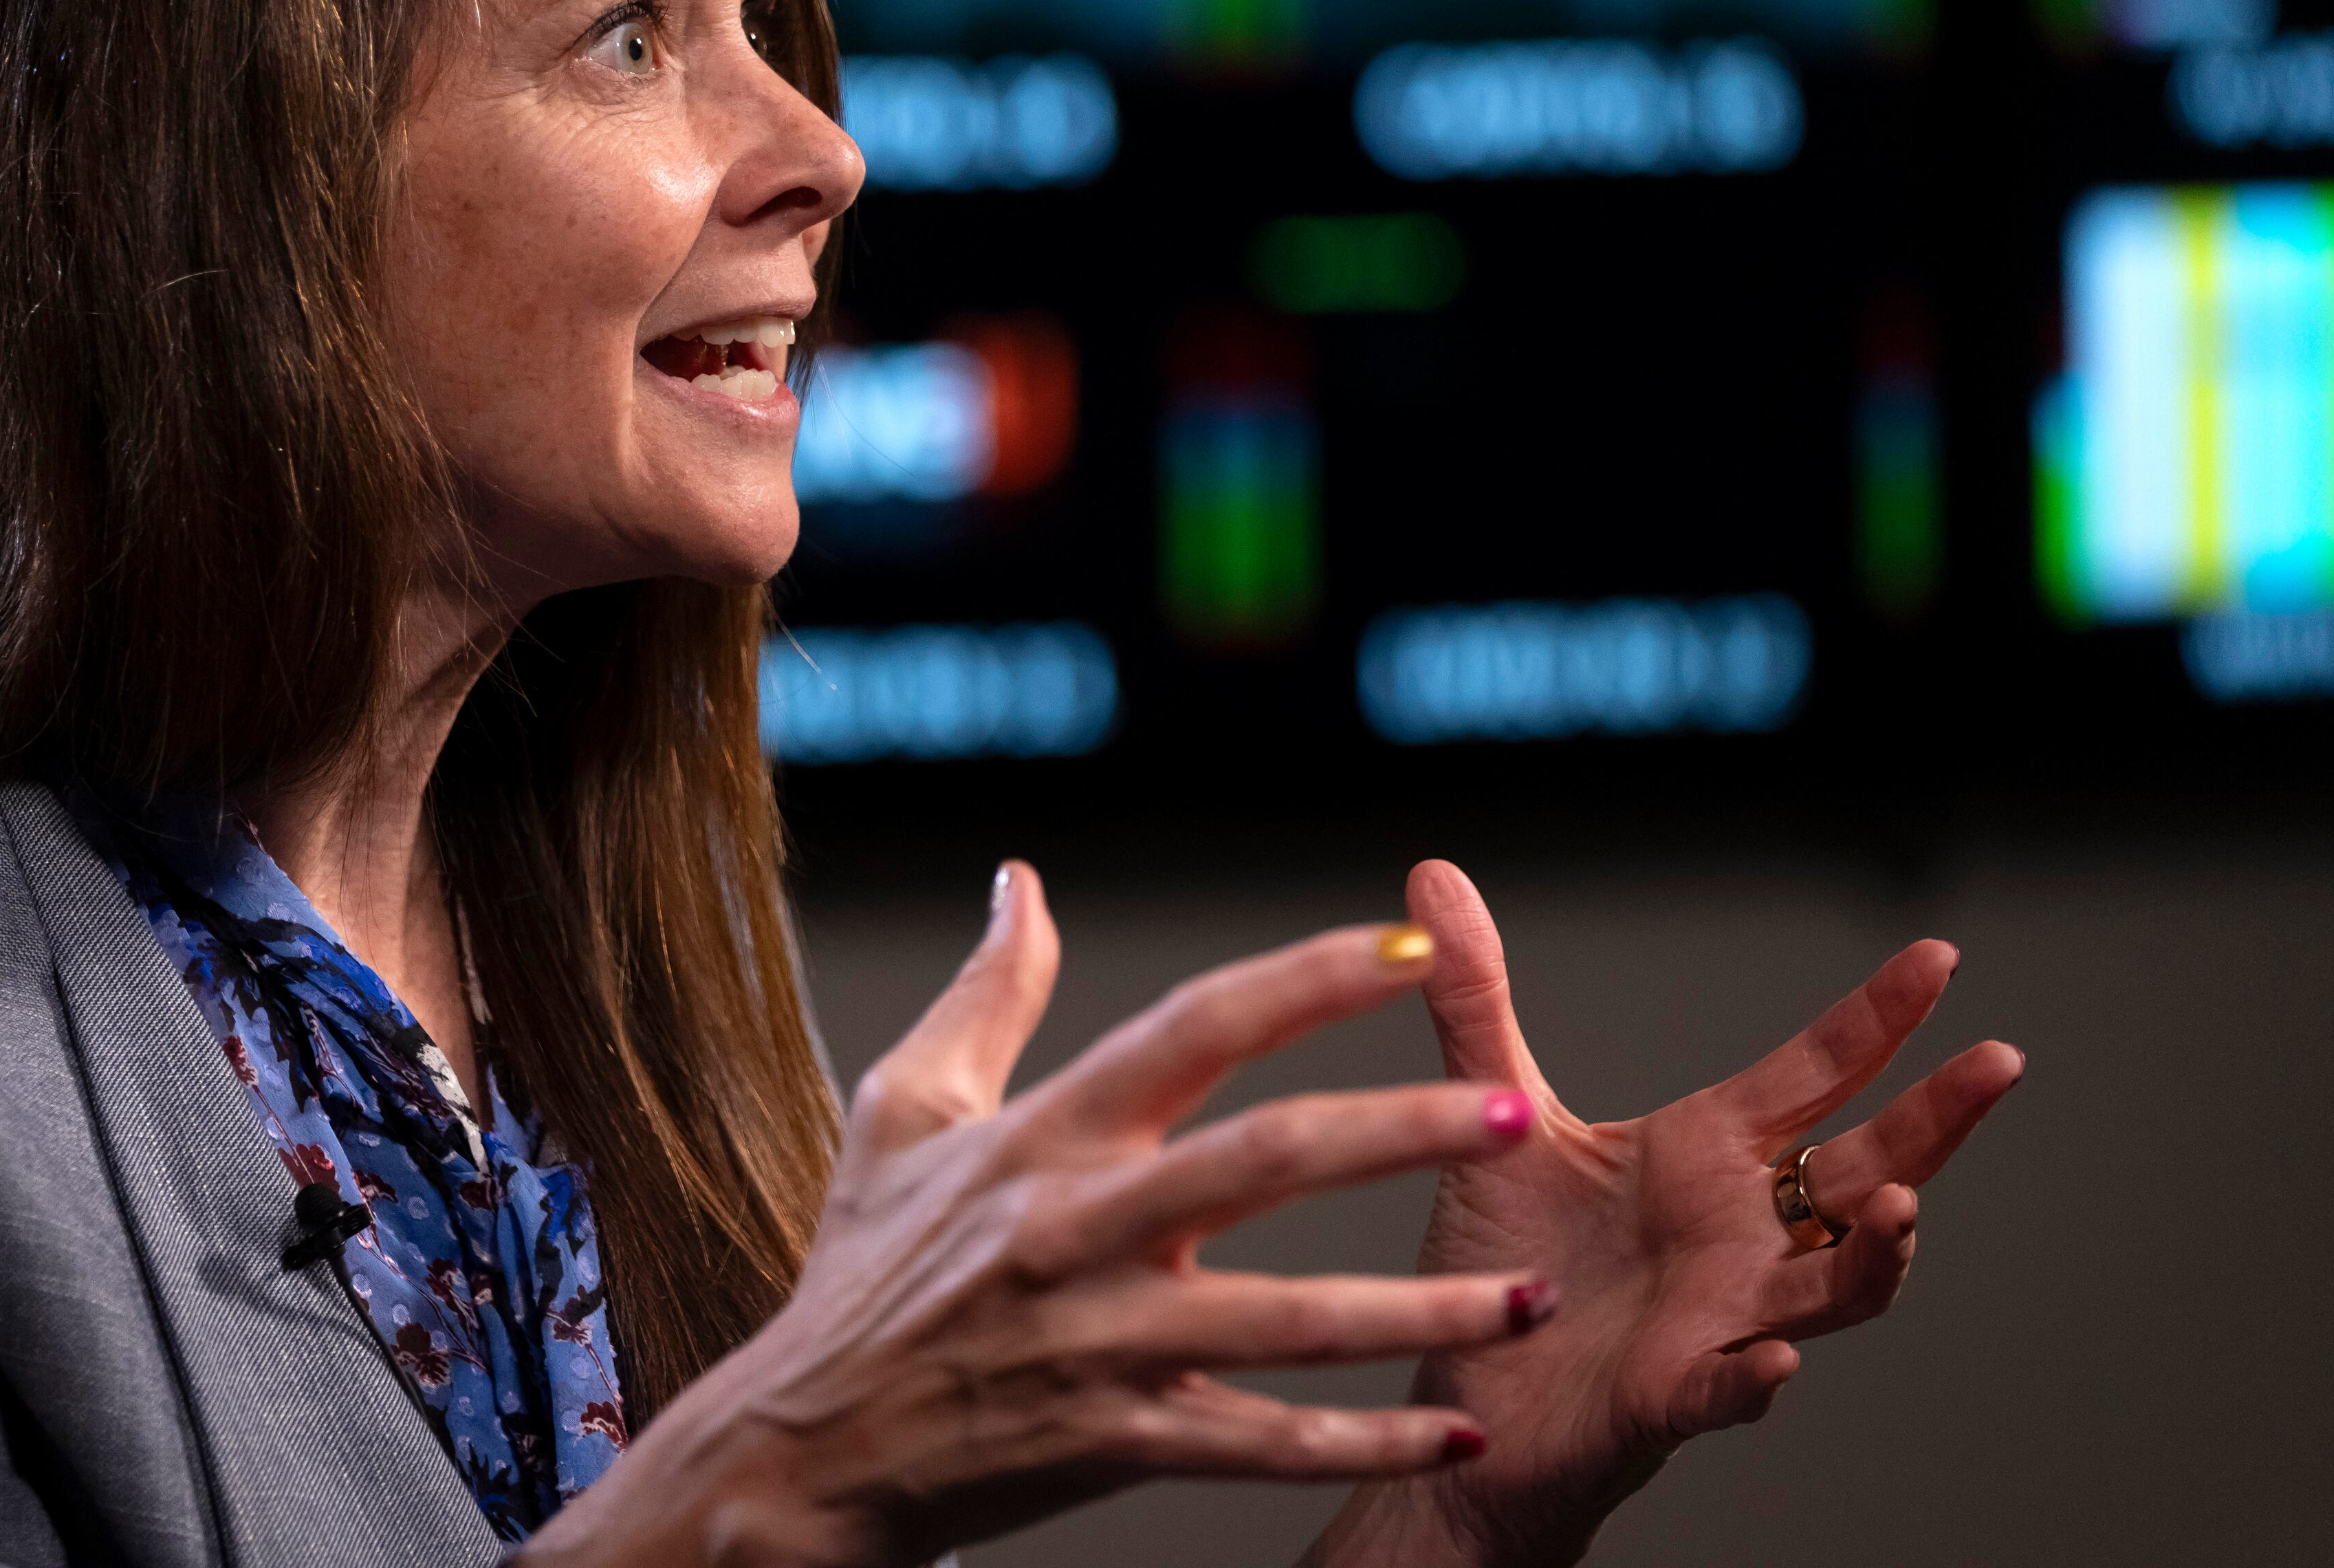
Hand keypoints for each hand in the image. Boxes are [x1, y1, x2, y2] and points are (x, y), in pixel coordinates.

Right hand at [525, 864, 1560, 1567]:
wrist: (802, 1450)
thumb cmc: (860, 1275)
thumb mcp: (904, 1113)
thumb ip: (988, 995)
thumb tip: (1023, 883)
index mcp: (1046, 1137)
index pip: (1196, 1026)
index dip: (1306, 979)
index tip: (1411, 943)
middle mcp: (1083, 1228)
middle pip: (1268, 1161)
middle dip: (1405, 1134)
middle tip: (1518, 1112)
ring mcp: (1103, 1342)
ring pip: (1289, 1320)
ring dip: (1421, 1313)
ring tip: (1531, 1299)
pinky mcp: (1115, 1442)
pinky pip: (1260, 1448)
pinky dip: (1362, 1448)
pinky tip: (1455, 1440)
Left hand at [1310, 861, 2025, 1567]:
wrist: (1468, 1393)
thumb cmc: (1506, 1259)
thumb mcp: (1492, 1112)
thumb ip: (1476, 999)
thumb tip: (1433, 874)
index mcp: (1705, 1155)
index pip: (1813, 1074)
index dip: (1877, 1019)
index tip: (1940, 955)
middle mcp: (1736, 1232)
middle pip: (1862, 1169)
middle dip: (1936, 1120)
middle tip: (1999, 1061)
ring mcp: (1720, 1317)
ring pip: (1833, 1290)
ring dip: (1877, 1257)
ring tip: (1903, 1205)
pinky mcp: (1670, 1397)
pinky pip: (1732, 1390)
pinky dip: (1758, 1379)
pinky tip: (1779, 1361)